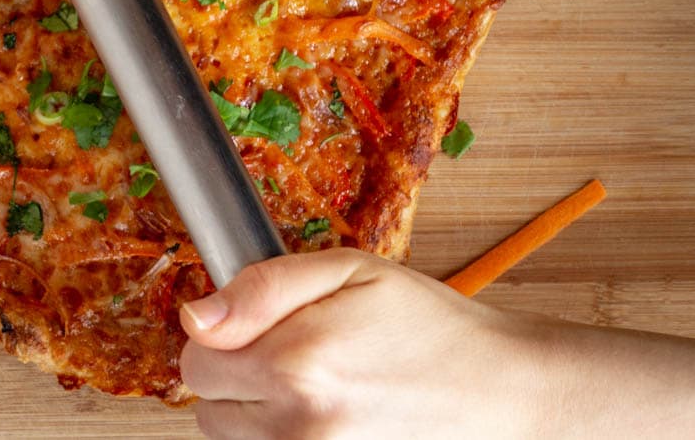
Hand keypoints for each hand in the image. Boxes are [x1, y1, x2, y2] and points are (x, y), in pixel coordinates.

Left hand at [180, 249, 694, 438]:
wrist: (501, 391)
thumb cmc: (428, 325)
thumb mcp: (349, 271)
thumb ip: (262, 287)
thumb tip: (196, 317)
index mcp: (296, 363)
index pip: (194, 362)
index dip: (219, 336)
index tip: (254, 325)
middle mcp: (298, 426)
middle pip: (207, 407)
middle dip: (235, 375)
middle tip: (291, 352)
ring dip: (258, 413)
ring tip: (315, 385)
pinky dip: (285, 436)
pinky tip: (324, 416)